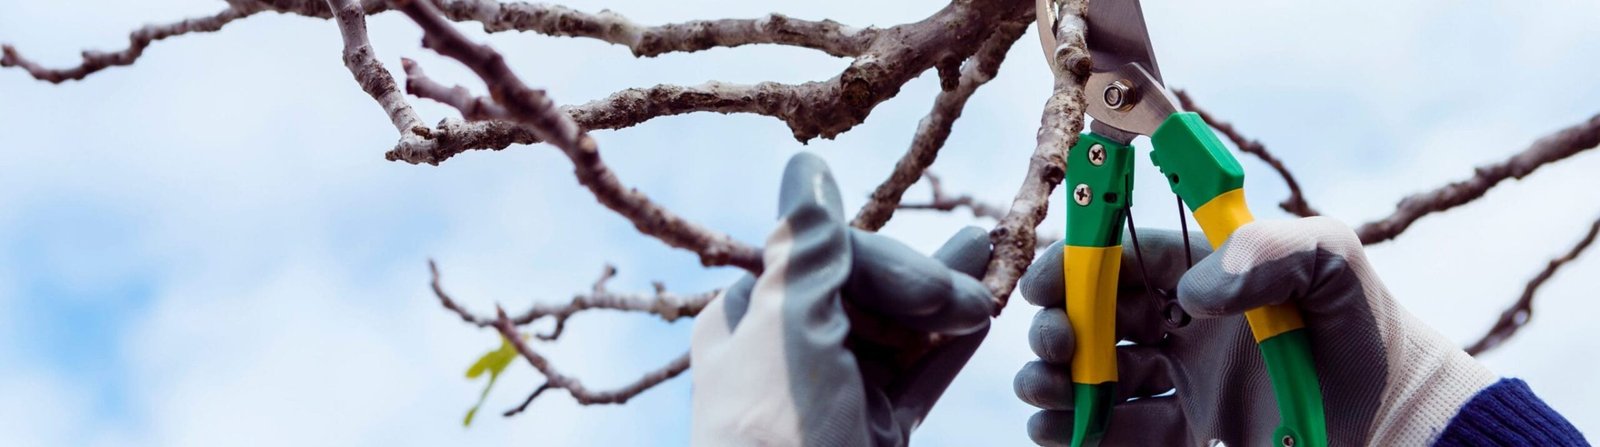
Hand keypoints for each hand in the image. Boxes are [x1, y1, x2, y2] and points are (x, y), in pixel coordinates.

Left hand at [690, 153, 993, 446]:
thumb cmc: (776, 435)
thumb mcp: (788, 329)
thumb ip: (806, 247)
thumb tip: (805, 167)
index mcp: (747, 321)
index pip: (825, 257)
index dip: (887, 262)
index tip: (935, 286)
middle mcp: (787, 353)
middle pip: (867, 290)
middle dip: (925, 281)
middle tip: (978, 290)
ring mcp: (833, 396)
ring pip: (898, 332)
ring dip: (946, 301)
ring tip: (995, 260)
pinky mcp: (870, 434)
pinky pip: (915, 380)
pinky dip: (948, 352)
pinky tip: (985, 321)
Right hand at [1015, 217, 1495, 445]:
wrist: (1399, 416)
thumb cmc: (1365, 326)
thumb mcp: (1331, 261)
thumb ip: (1269, 249)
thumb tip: (1191, 293)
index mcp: (1204, 273)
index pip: (1121, 258)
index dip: (1076, 266)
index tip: (1047, 285)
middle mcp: (1183, 324)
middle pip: (1095, 318)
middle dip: (1059, 328)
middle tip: (1054, 347)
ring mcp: (1182, 381)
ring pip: (1096, 377)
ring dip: (1058, 383)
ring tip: (1045, 394)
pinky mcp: (1189, 433)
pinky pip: (1121, 432)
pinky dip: (1080, 433)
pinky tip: (1061, 431)